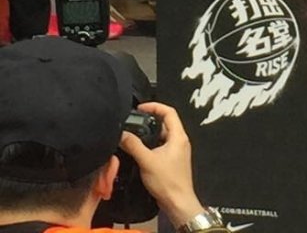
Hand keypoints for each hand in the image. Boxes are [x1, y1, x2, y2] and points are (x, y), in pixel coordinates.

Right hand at [119, 102, 203, 227]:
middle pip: (166, 122)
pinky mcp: (172, 160)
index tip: (141, 107)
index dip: (155, 106)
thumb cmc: (168, 182)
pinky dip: (152, 143)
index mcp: (178, 136)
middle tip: (136, 119)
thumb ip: (134, 145)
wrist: (177, 202)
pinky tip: (141, 150)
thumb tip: (123, 134)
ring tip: (136, 133)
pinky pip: (162, 145)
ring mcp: (177, 150)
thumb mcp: (147, 161)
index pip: (169, 111)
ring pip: (163, 134)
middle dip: (151, 119)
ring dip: (150, 132)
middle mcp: (180, 141)